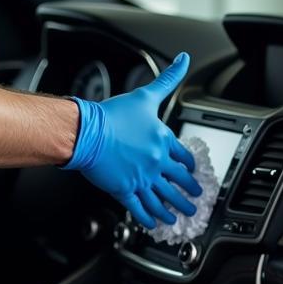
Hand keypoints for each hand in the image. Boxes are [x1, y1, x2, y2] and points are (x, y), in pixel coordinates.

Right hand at [63, 52, 201, 227]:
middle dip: (189, 194)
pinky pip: (140, 208)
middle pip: (178, 182)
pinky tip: (154, 224)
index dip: (190, 167)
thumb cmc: (112, 115)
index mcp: (163, 141)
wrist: (86, 132)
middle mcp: (156, 162)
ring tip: (181, 216)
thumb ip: (168, 79)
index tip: (194, 174)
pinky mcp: (125, 190)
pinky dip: (149, 218)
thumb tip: (184, 60)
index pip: (184, 158)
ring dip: (174, 209)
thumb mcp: (146, 95)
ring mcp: (141, 178)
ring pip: (163, 199)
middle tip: (195, 201)